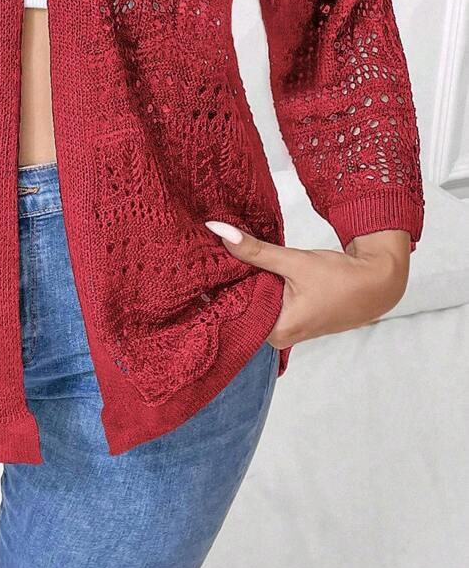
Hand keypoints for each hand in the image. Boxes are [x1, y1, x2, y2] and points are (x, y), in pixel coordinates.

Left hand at [203, 221, 411, 348]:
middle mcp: (278, 336)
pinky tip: (238, 270)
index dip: (210, 294)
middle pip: (239, 310)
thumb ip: (254, 250)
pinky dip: (254, 287)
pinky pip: (263, 302)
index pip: (231, 315)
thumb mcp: (293, 261)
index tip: (189, 275)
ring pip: (251, 305)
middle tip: (195, 264)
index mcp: (276, 331)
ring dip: (238, 285)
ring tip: (210, 265)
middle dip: (221, 288)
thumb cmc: (340, 278)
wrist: (378, 283)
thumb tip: (217, 231)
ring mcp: (285, 328)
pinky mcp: (291, 317)